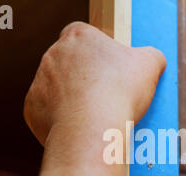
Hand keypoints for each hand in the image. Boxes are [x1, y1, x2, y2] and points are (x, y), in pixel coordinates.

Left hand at [23, 21, 165, 145]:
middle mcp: (53, 55)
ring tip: (96, 116)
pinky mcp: (33, 108)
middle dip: (87, 78)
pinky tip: (80, 127)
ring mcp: (40, 82)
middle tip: (107, 96)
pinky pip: (49, 112)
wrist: (92, 129)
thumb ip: (151, 55)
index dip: (102, 54)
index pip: (87, 37)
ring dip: (74, 99)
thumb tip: (152, 60)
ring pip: (58, 89)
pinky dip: (62, 119)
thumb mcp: (150, 65)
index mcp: (78, 36)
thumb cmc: (120, 91)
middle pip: (71, 63)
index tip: (115, 72)